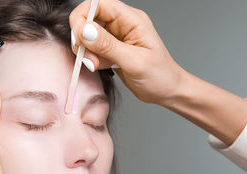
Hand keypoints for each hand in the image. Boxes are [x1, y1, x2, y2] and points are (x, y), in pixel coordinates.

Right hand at [69, 0, 184, 104]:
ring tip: (95, 65)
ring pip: (88, 35)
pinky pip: (92, 49)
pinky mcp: (110, 51)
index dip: (84, 16)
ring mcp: (115, 38)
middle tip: (88, 56)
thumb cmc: (160, 76)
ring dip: (86, 51)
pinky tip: (99, 67)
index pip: (98, 4)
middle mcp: (122, 25)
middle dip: (83, 37)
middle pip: (89, 19)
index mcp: (131, 19)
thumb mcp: (134, 61)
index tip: (79, 36)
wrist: (167, 92)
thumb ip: (108, 46)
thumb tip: (85, 30)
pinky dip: (90, 59)